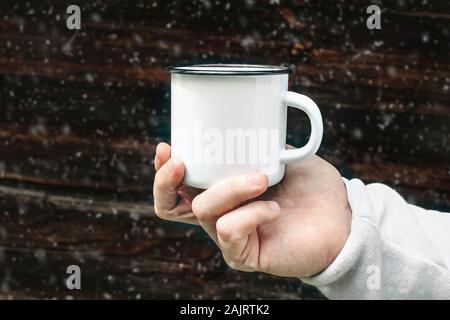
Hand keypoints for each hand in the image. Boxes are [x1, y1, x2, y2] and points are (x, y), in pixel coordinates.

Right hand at [153, 142, 350, 276]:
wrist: (342, 217)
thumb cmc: (312, 187)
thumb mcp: (282, 153)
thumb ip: (259, 140)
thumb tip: (243, 118)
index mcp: (222, 191)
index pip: (179, 187)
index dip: (163, 171)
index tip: (167, 147)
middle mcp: (220, 214)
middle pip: (171, 205)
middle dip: (167, 182)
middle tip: (181, 161)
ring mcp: (229, 236)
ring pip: (205, 210)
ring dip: (230, 188)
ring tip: (261, 178)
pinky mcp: (243, 254)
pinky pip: (230, 230)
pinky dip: (252, 214)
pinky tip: (275, 209)